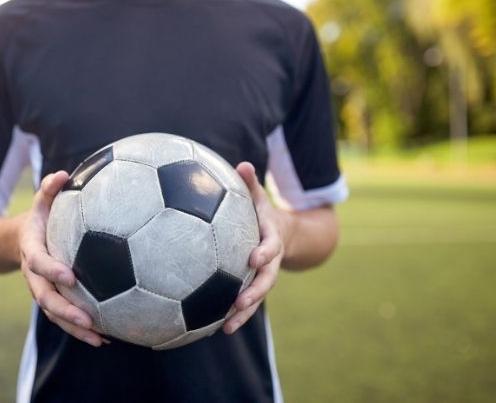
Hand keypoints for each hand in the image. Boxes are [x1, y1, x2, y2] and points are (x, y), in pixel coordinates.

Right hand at [18, 171, 106, 346]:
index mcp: (33, 250)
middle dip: (65, 311)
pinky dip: (81, 330)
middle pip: (46, 298)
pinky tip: (105, 339)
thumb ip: (49, 188)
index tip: (71, 277)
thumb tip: (63, 174)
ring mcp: (43, 290)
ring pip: (55, 314)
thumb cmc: (41, 218)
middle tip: (87, 319)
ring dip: (75, 329)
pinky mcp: (54, 300)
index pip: (40, 263)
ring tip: (99, 338)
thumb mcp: (41, 201)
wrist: (22, 241)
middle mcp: (35, 276)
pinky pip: (65, 318)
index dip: (52, 271)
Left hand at [223, 162, 288, 334]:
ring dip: (243, 314)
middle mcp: (269, 262)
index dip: (265, 253)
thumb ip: (251, 184)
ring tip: (226, 328)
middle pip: (265, 280)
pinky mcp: (251, 287)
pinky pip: (243, 304)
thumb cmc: (262, 213)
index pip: (270, 247)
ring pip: (255, 298)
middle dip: (255, 293)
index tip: (254, 258)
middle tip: (241, 302)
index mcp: (271, 240)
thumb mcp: (259, 198)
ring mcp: (261, 277)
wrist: (283, 235)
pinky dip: (232, 316)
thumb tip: (243, 164)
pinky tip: (212, 330)